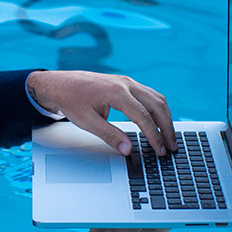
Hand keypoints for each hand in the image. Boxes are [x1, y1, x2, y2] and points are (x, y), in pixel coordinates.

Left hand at [27, 70, 176, 155]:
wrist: (60, 84)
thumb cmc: (71, 101)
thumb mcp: (87, 122)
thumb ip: (110, 136)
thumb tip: (128, 149)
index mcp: (116, 92)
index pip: (143, 116)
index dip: (154, 135)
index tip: (160, 150)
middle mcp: (126, 84)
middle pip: (157, 105)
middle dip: (167, 127)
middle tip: (171, 147)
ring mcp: (127, 82)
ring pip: (156, 98)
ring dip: (165, 117)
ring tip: (168, 137)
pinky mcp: (126, 84)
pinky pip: (148, 95)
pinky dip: (157, 109)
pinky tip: (158, 122)